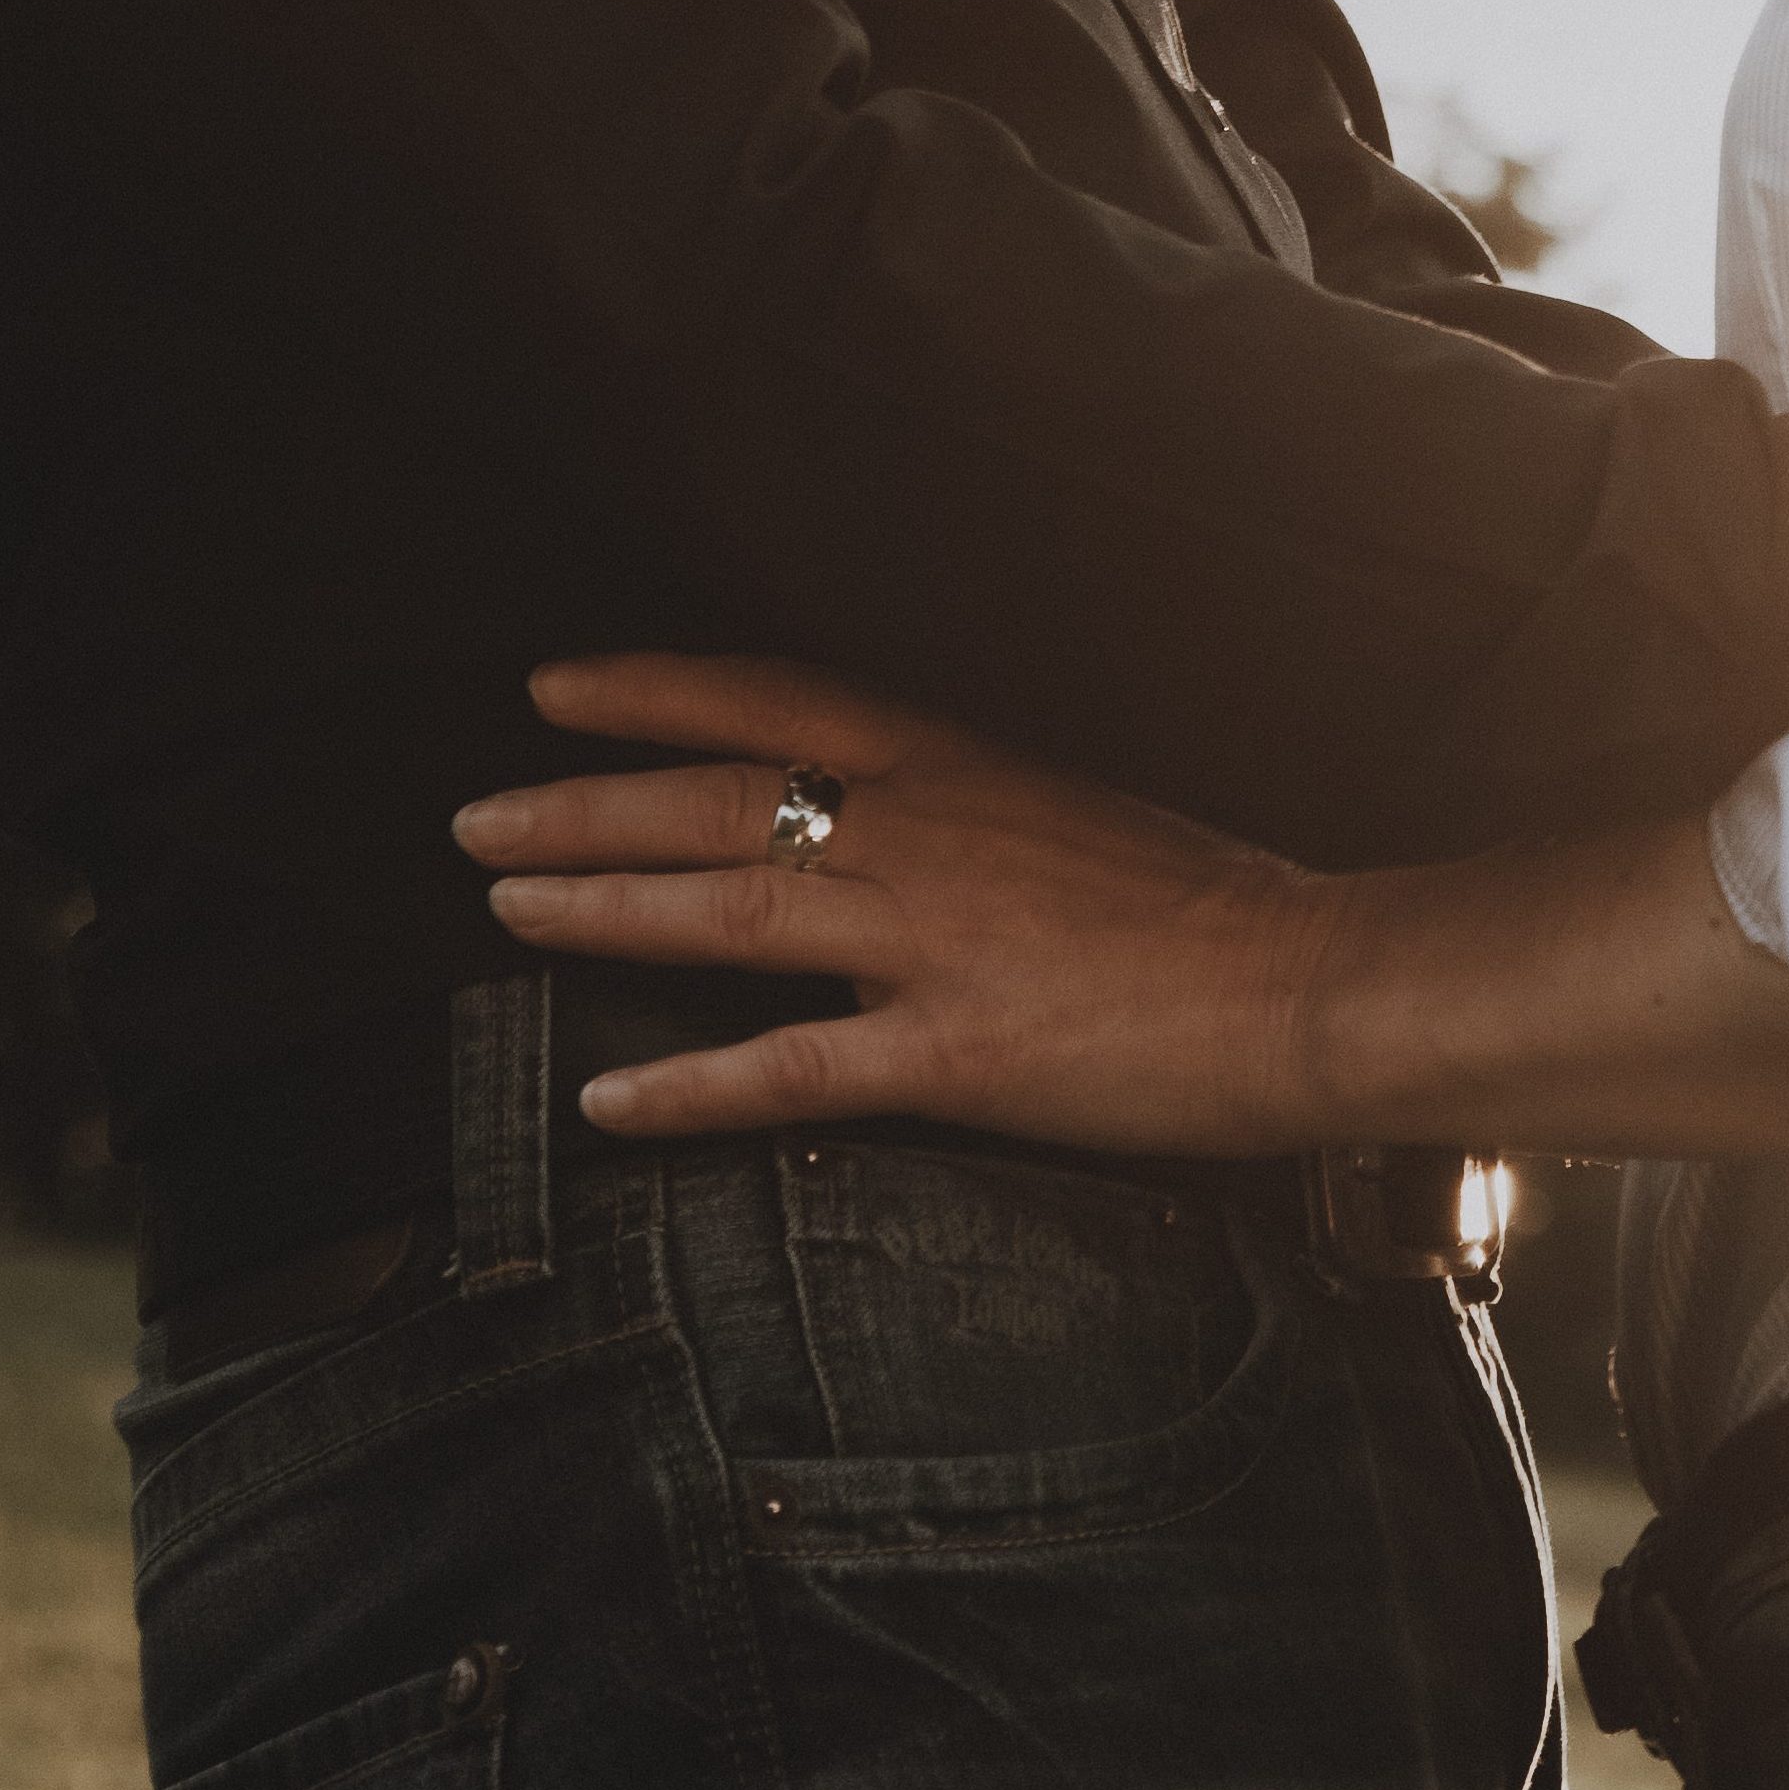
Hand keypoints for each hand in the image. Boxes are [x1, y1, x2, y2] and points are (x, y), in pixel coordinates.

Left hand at [452, 655, 1347, 1150]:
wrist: (1310, 980)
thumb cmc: (1214, 904)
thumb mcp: (1079, 814)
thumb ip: (974, 818)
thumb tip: (889, 828)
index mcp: (962, 765)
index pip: (774, 699)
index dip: (654, 690)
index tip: (556, 688)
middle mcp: (927, 834)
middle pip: (717, 801)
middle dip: (583, 807)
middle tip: (477, 820)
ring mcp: (933, 943)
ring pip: (726, 911)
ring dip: (601, 910)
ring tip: (503, 913)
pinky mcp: (952, 1054)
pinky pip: (790, 1069)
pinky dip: (688, 1089)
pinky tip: (610, 1102)